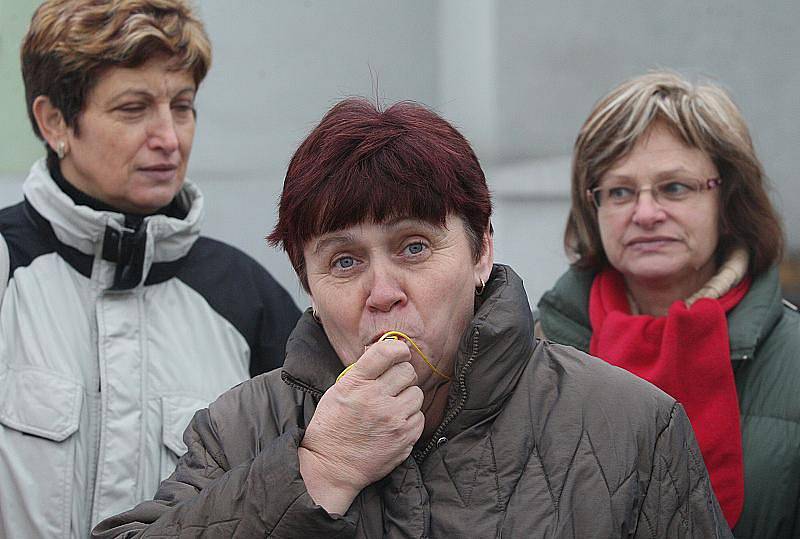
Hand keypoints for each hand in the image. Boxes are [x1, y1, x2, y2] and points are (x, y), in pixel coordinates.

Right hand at [298, 339, 424, 513]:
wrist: (332, 468)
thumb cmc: (332, 428)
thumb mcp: (337, 392)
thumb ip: (362, 374)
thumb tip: (387, 357)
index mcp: (356, 384)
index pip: (385, 352)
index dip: (398, 348)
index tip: (401, 352)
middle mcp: (376, 399)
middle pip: (407, 371)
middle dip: (402, 375)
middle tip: (393, 385)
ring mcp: (393, 419)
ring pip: (417, 394)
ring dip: (407, 397)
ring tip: (393, 407)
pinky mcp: (405, 437)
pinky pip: (420, 417)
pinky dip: (410, 419)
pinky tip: (395, 424)